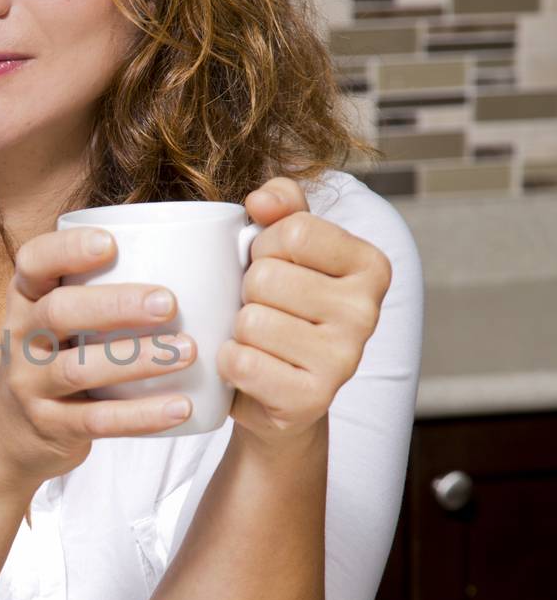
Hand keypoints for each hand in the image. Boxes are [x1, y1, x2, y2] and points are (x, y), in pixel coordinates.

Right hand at [0, 226, 195, 490]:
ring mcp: (30, 383)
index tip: (111, 243)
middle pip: (59, 312)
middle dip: (114, 304)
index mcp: (26, 299)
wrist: (7, 435)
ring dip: (137, 359)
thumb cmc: (53, 359)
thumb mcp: (54, 322)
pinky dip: (141, 415)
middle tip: (168, 302)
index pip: (33, 262)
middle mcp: (21, 337)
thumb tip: (194, 257)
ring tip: (187, 351)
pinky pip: (96, 421)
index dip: (67, 250)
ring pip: (78, 368)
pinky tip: (181, 407)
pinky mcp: (49, 425)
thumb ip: (98, 292)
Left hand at [216, 175, 392, 448]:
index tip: (272, 265)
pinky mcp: (312, 399)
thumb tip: (261, 200)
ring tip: (257, 339)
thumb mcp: (288, 246)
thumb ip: (283, 204)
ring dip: (237, 329)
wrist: (279, 392)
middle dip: (247, 292)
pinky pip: (242, 362)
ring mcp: (344, 360)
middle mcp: (367, 312)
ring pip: (251, 321)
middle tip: (263, 309)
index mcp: (370, 266)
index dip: (264, 246)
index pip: (294, 230)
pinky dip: (229, 363)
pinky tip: (247, 366)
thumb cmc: (283, 307)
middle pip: (266, 277)